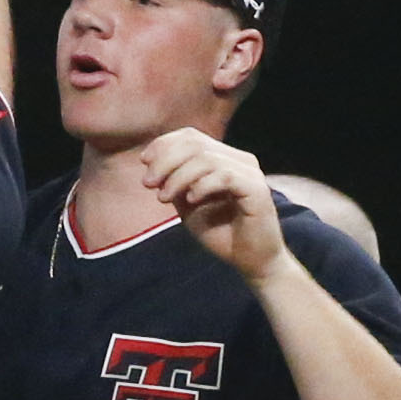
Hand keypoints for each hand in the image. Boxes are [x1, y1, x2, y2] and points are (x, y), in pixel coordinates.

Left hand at [137, 128, 287, 283]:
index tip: (144, 162)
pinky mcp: (256, 189)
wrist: (252, 262)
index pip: (191, 137)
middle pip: (195, 143)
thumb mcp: (189, 206)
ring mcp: (250, 172)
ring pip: (206, 158)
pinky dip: (202, 185)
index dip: (164, 144)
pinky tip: (190, 200)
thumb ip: (174, 183)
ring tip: (163, 198)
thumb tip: (152, 164)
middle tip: (148, 183)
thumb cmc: (222, 234)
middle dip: (165, 161)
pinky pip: (224, 176)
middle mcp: (240, 160)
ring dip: (178, 176)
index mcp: (225, 159)